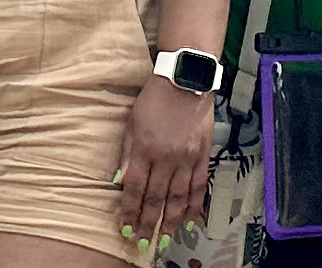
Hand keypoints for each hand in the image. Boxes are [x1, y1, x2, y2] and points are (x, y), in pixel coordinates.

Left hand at [117, 63, 212, 244]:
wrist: (185, 81)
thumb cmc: (154, 100)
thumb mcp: (132, 123)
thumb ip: (127, 154)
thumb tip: (119, 181)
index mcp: (145, 149)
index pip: (135, 188)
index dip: (130, 210)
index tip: (126, 227)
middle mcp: (166, 158)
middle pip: (156, 198)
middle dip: (148, 223)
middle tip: (143, 242)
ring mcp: (187, 158)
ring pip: (178, 198)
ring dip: (171, 221)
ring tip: (165, 238)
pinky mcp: (203, 155)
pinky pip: (199, 186)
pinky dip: (195, 205)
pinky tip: (191, 220)